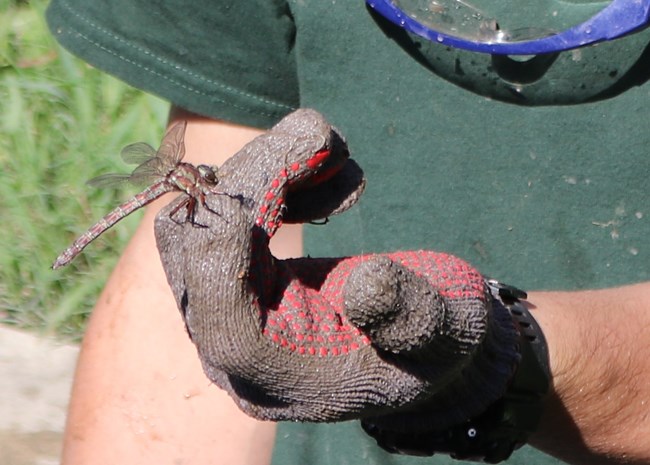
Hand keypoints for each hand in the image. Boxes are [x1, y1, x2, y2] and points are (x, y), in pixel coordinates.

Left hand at [154, 109, 520, 450]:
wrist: (418, 330)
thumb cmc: (434, 339)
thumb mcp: (445, 335)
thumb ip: (414, 320)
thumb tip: (367, 285)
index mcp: (280, 376)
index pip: (224, 323)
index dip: (229, 248)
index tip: (269, 177)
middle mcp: (236, 347)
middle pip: (198, 256)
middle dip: (257, 181)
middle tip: (320, 133)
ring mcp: (227, 305)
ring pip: (198, 223)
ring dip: (261, 171)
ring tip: (332, 148)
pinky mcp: (235, 271)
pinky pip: (219, 213)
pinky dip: (268, 177)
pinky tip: (323, 170)